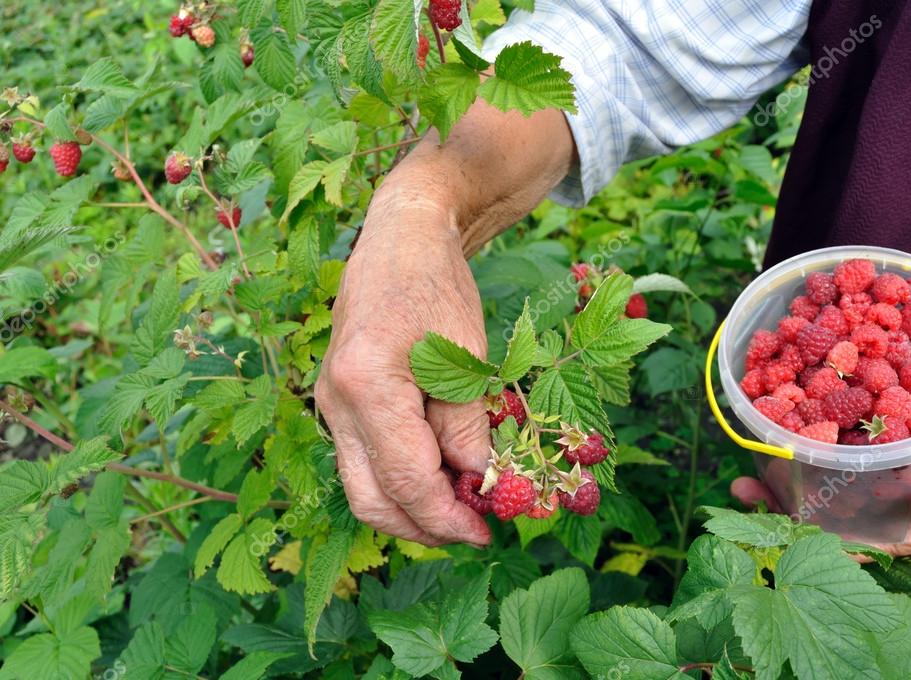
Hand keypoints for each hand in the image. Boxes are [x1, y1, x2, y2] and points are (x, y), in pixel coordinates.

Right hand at [314, 180, 491, 546]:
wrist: (400, 239)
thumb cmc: (437, 286)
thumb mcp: (467, 356)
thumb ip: (467, 425)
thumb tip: (476, 481)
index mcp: (365, 384)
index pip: (405, 478)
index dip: (446, 516)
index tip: (484, 531)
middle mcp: (333, 401)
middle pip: (370, 497)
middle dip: (422, 527)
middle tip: (471, 531)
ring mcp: (328, 402)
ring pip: (360, 484)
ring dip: (409, 509)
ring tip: (458, 509)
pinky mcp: (336, 401)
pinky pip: (361, 459)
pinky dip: (397, 479)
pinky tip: (437, 476)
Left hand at [731, 398, 910, 556]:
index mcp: (900, 528)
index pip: (848, 543)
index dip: (810, 540)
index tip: (777, 532)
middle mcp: (876, 507)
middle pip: (820, 513)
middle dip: (780, 505)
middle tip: (743, 492)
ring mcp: (870, 479)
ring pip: (817, 482)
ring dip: (782, 476)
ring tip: (744, 469)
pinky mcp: (868, 448)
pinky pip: (832, 448)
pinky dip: (805, 441)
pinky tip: (775, 429)